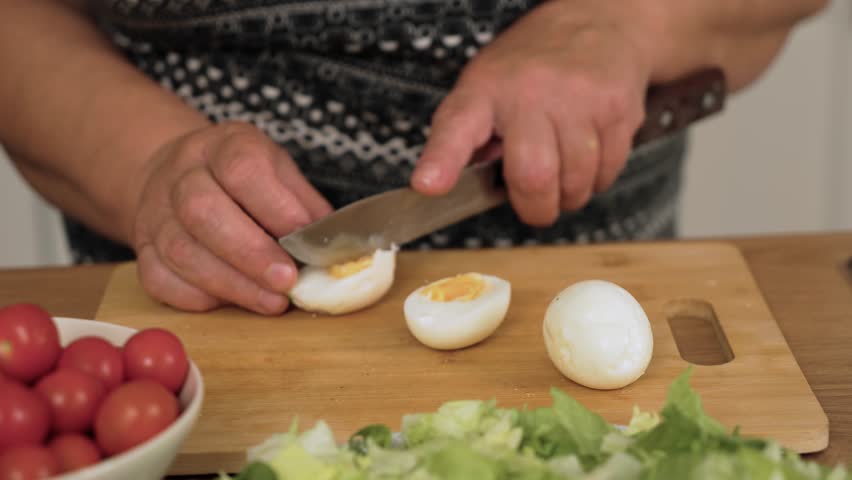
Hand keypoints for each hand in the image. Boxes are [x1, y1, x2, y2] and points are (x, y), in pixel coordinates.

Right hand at [130, 121, 331, 314]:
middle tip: (287, 281)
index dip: (275, 207)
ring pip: (181, 251)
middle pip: (203, 211)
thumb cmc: (242, 180)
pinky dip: (198, 297)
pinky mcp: (144, 249)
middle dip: (250, 253)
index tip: (303, 239)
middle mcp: (182, 174)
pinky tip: (232, 302)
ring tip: (271, 301)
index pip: (242, 169)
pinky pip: (160, 279)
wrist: (176, 176)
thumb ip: (303, 205)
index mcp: (222, 146)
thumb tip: (330, 247)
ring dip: (231, 283)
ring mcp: (156, 212)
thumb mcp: (278, 172)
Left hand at [411, 1, 655, 225]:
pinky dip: (596, 180)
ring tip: (562, 175)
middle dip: (536, 209)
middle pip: (533, 175)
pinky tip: (587, 158)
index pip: (457, 127)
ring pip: (575, 182)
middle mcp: (530, 91)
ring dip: (569, 196)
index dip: (441, 162)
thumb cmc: (531, 68)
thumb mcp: (484, 88)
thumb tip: (452, 190)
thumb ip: (467, 139)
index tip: (428, 186)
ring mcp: (579, 99)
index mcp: (485, 90)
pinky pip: (606, 173)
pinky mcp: (617, 109)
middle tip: (535, 206)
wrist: (599, 24)